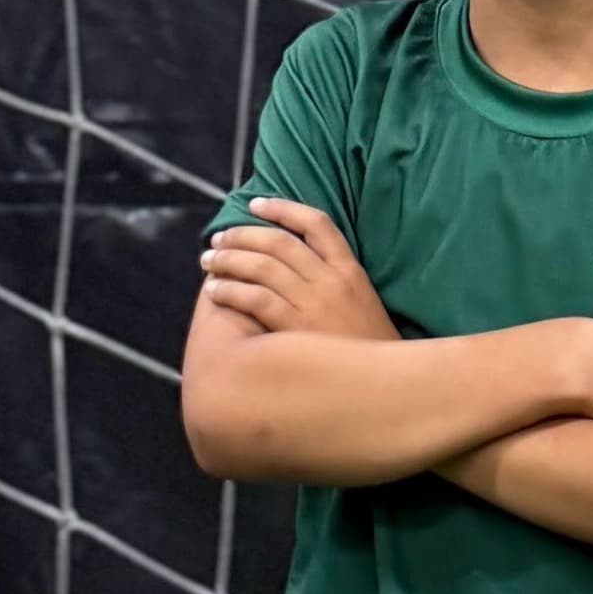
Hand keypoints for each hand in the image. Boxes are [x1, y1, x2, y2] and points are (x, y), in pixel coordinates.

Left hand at [200, 199, 397, 342]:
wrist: (384, 389)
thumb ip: (335, 281)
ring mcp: (314, 304)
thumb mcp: (363, 304)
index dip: (282, 208)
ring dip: (228, 259)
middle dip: (242, 235)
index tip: (255, 204)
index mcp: (350, 270)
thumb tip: (295, 267)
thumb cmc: (368, 351)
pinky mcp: (296, 329)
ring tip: (208, 260)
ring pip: (262, 267)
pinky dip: (230, 290)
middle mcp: (331, 280)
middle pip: (279, 242)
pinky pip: (255, 300)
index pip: (316, 223)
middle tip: (218, 238)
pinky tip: (215, 291)